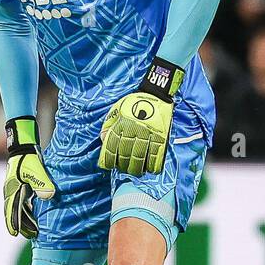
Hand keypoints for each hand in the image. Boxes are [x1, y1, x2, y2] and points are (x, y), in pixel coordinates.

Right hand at [3, 117, 54, 237]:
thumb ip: (42, 183)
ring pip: (18, 207)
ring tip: (33, 230)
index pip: (11, 209)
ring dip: (24, 218)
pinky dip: (27, 210)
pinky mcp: (20, 186)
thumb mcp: (36, 169)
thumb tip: (49, 196)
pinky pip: (22, 202)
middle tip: (29, 235)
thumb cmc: (28, 158)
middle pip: (14, 211)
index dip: (13, 222)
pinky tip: (34, 215)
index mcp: (12, 189)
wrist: (24, 146)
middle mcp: (11, 191)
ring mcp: (14, 189)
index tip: (14, 233)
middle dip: (20, 224)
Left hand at [98, 60, 183, 176]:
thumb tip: (102, 139)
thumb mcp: (117, 109)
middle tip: (123, 170)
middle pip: (126, 155)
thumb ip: (108, 124)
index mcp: (121, 124)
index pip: (111, 147)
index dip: (108, 159)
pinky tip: (150, 169)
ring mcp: (148, 134)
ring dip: (137, 168)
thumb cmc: (134, 102)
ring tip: (136, 171)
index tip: (107, 166)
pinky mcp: (161, 135)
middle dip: (123, 166)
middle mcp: (133, 130)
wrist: (157, 93)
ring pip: (140, 157)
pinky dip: (153, 164)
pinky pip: (156, 154)